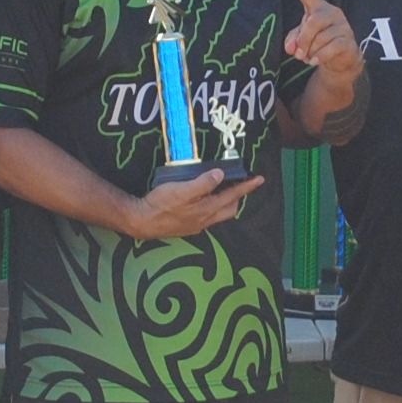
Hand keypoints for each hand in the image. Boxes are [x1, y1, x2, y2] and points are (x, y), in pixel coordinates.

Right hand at [120, 171, 264, 239]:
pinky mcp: (187, 226)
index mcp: (207, 209)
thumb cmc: (160, 204)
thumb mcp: (182, 189)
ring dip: (225, 202)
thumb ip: (202, 183)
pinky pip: (207, 217)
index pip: (232, 196)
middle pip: (230, 208)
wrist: (142, 222)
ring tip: (223, 190)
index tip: (259, 179)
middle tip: (239, 184)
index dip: (246, 187)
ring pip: (219, 214)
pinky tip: (203, 202)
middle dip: (238, 196)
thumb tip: (220, 175)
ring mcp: (196, 225)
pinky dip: (212, 207)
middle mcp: (205, 220)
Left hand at [281, 0, 361, 91]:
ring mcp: (342, 26)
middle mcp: (331, 13)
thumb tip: (292, 48)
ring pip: (321, 38)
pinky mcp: (349, 40)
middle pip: (313, 21)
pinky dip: (319, 57)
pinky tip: (316, 61)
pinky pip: (330, 48)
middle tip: (299, 54)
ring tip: (310, 57)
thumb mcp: (302, 41)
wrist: (341, 61)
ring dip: (311, 52)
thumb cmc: (319, 44)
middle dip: (303, 40)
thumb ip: (293, 41)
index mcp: (317, 8)